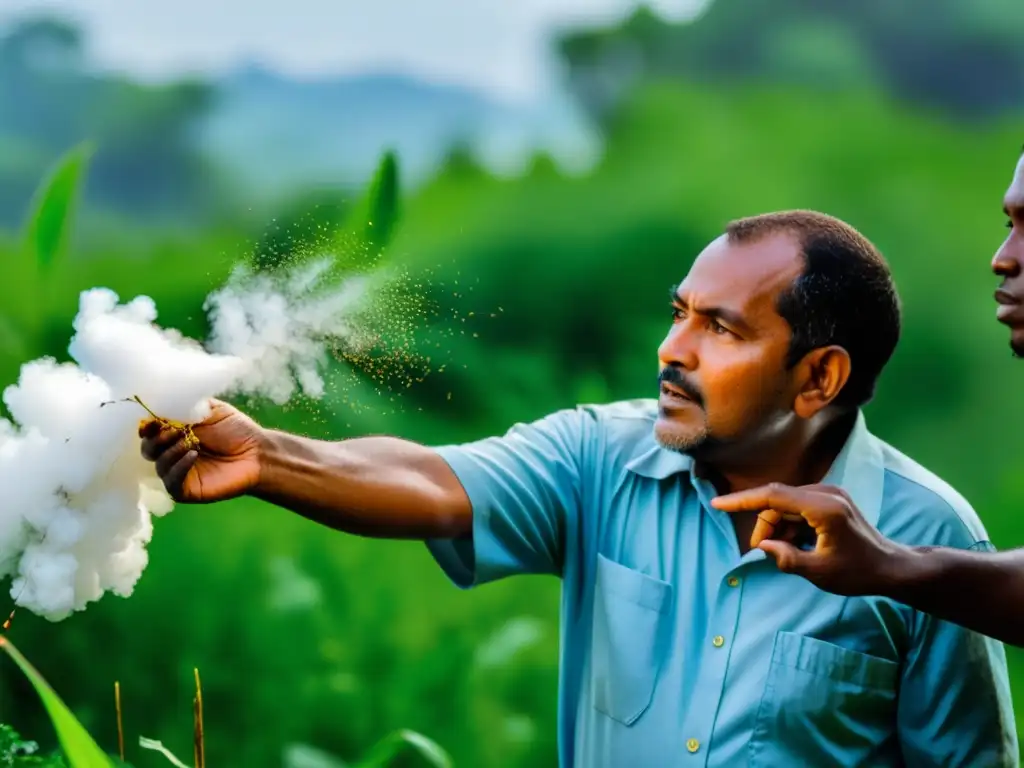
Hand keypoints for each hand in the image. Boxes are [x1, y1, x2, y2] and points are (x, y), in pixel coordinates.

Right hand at [139, 399, 263, 502]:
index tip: (151, 421)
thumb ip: (185, 405)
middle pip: (148, 450)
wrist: (258, 452)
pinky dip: (178, 468)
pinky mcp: (186, 490)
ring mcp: (179, 473)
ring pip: (159, 466)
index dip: (147, 426)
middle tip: (172, 431)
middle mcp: (172, 454)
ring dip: (170, 452)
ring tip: (189, 442)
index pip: (149, 432)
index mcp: (174, 434)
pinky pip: (172, 483)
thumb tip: (159, 403)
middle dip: (156, 439)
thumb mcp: (210, 409)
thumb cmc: (236, 430)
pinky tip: (192, 455)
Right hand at [711, 483, 908, 595]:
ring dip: (777, 526)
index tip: (718, 504)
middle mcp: (826, 493)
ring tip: (785, 552)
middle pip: (777, 501)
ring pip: (786, 504)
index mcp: (824, 508)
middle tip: (762, 552)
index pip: (773, 496)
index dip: (742, 500)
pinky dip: (790, 525)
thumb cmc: (859, 573)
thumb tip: (762, 545)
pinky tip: (796, 545)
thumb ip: (787, 559)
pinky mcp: (831, 500)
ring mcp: (830, 494)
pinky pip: (797, 507)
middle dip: (764, 524)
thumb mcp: (820, 573)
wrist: (891, 567)